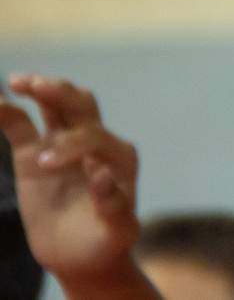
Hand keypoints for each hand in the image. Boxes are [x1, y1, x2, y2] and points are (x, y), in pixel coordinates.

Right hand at [0, 77, 147, 295]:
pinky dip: (9, 113)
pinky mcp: (35, 155)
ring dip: (42, 89)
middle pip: (81, 105)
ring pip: (56, 105)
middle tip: (38, 85)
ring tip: (21, 81)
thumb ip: (114, 207)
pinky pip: (21, 127)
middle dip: (62, 92)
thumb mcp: (116, 232)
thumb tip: (101, 174)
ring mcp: (63, 145)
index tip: (46, 166)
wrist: (83, 256)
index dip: (72, 144)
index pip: (95, 135)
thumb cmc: (106, 242)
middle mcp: (94, 143)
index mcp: (119, 157)